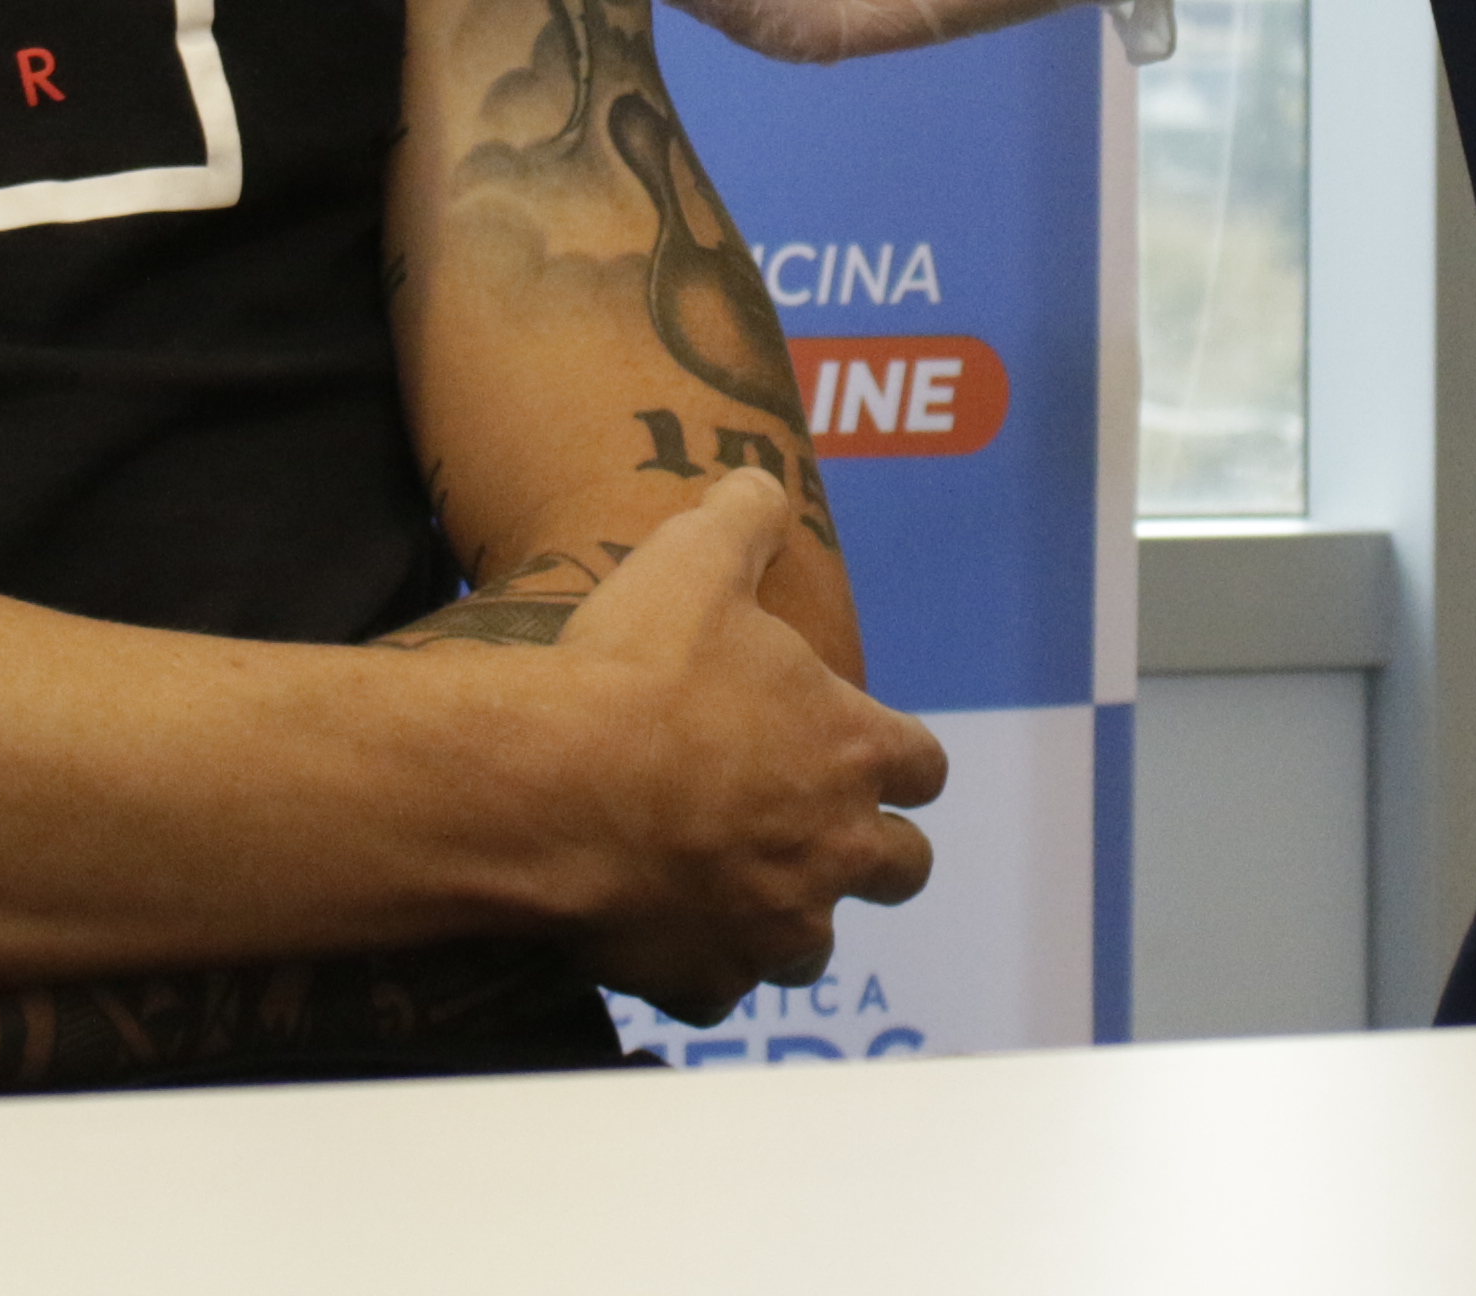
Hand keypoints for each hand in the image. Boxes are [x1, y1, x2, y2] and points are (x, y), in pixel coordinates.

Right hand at [532, 470, 945, 1019]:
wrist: (552, 789)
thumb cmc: (636, 673)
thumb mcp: (694, 560)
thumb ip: (744, 519)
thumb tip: (764, 485)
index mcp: (850, 750)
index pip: (924, 766)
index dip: (898, 758)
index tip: (868, 752)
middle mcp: (832, 849)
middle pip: (904, 867)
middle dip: (875, 851)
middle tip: (822, 827)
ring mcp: (772, 922)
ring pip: (818, 944)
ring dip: (794, 916)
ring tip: (747, 888)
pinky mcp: (706, 978)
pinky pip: (721, 990)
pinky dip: (702, 968)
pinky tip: (667, 936)